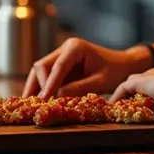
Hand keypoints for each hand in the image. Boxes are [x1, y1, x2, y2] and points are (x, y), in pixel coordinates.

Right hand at [22, 37, 149, 98]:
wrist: (122, 65)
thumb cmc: (115, 71)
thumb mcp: (100, 82)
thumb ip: (80, 87)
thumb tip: (57, 95)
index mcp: (75, 47)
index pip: (58, 66)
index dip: (49, 83)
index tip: (44, 99)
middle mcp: (64, 49)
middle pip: (42, 66)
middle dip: (39, 85)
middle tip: (38, 105)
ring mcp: (60, 57)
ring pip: (40, 71)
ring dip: (35, 87)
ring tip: (30, 106)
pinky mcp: (60, 67)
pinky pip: (45, 77)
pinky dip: (40, 89)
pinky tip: (37, 103)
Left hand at [109, 64, 153, 104]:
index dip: (152, 86)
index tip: (149, 96)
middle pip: (144, 77)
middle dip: (138, 87)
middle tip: (132, 99)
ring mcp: (150, 74)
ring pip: (132, 81)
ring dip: (126, 92)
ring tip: (120, 103)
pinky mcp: (141, 81)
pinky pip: (124, 87)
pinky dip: (118, 96)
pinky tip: (113, 105)